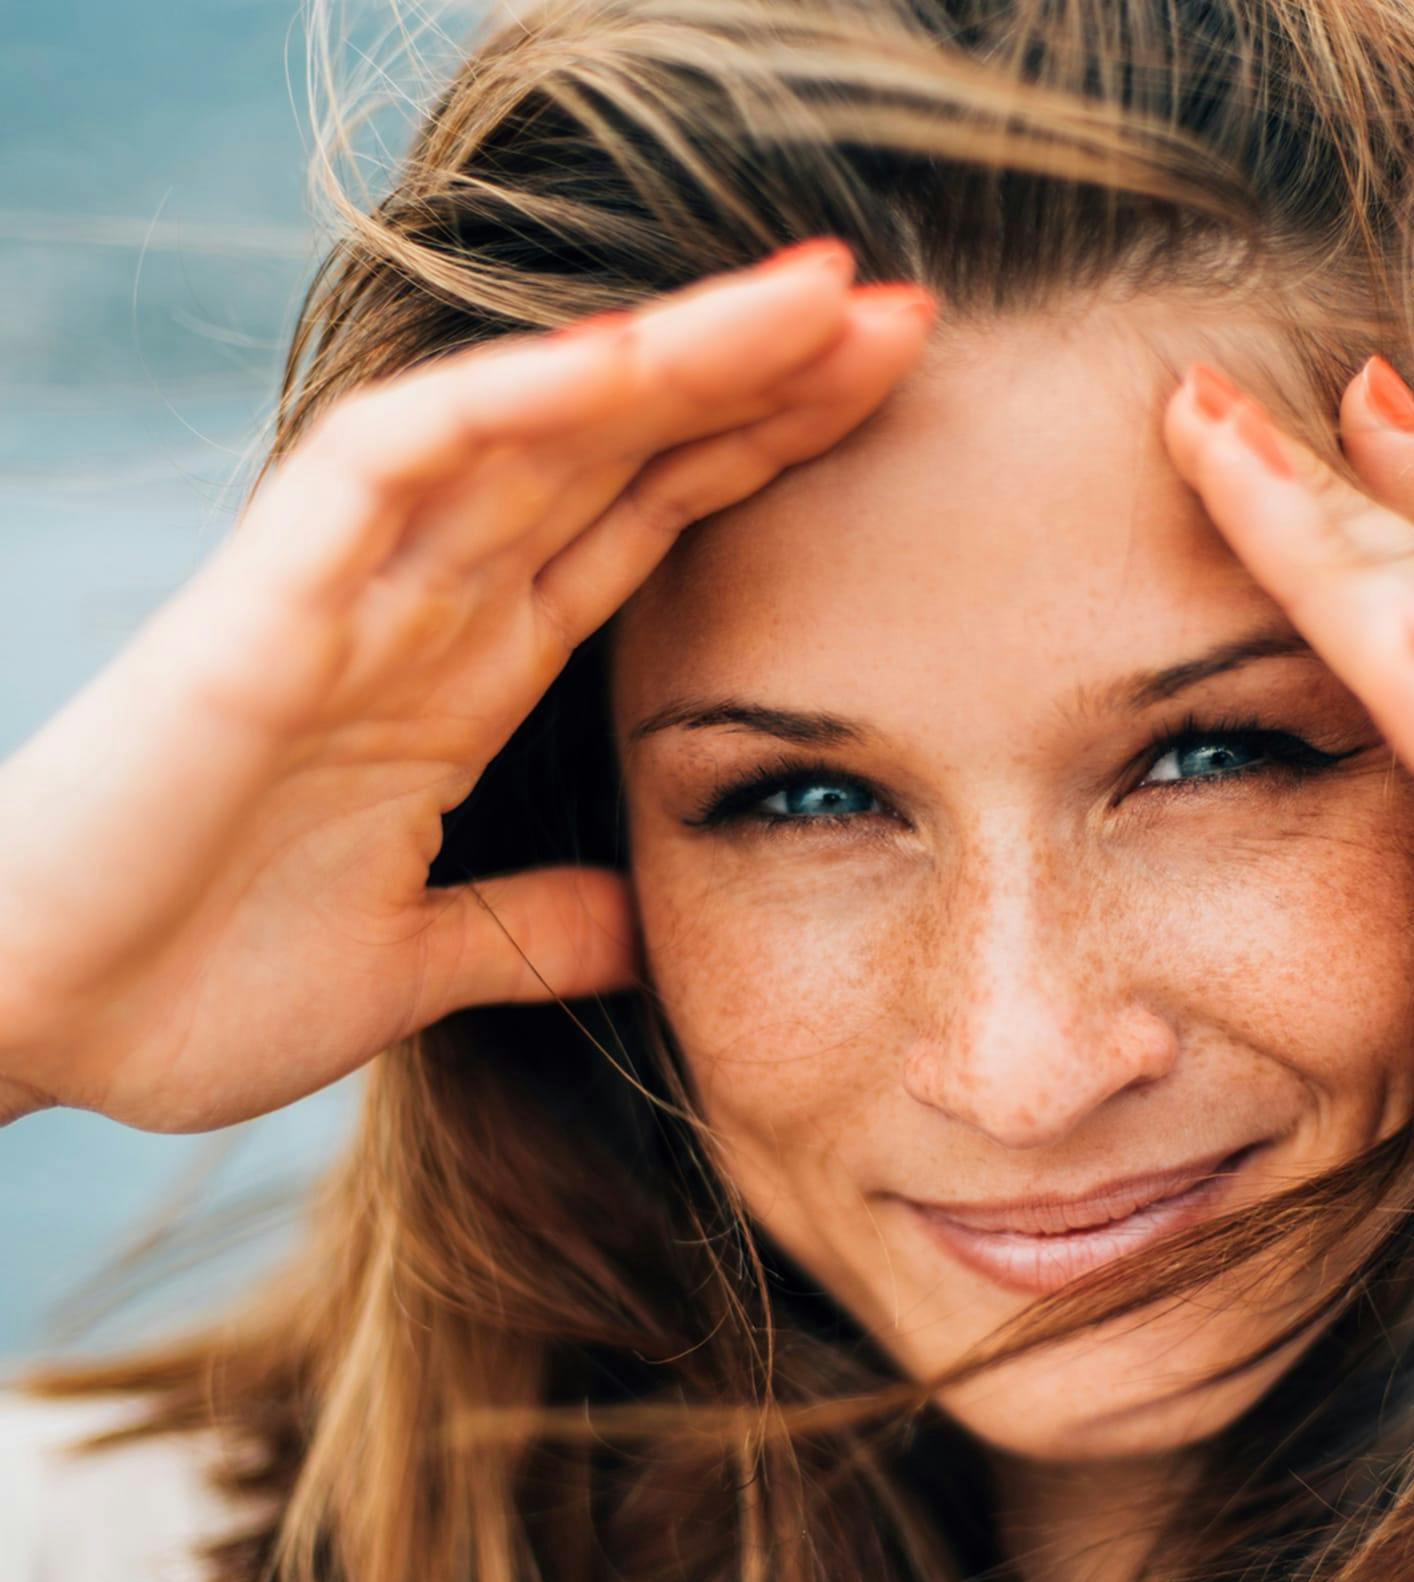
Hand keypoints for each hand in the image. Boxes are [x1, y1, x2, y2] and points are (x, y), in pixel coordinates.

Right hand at [0, 242, 934, 1131]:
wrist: (33, 1032)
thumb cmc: (194, 987)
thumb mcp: (424, 963)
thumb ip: (538, 928)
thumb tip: (648, 919)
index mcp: (465, 679)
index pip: (642, 529)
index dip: (760, 458)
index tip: (884, 409)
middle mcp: (423, 609)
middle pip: (619, 455)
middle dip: (761, 378)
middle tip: (908, 313)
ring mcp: (345, 594)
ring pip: (534, 427)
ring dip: (677, 355)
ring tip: (825, 297)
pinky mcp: (261, 608)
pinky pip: (390, 466)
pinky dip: (505, 406)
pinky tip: (629, 363)